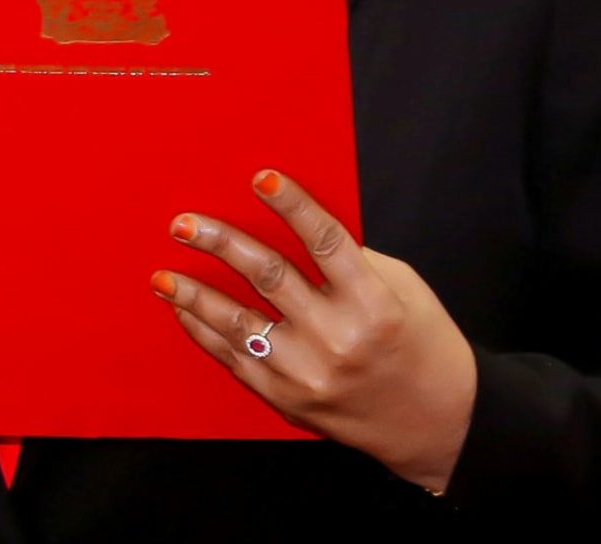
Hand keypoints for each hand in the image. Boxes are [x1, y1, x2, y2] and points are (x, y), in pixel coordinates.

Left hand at [151, 169, 477, 494]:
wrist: (436, 422)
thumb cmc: (422, 344)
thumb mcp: (402, 290)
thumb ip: (351, 262)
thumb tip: (292, 227)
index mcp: (373, 304)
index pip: (325, 242)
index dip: (293, 206)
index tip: (260, 177)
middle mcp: (337, 339)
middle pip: (270, 277)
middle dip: (222, 244)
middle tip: (184, 223)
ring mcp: (307, 374)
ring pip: (239, 322)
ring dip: (195, 294)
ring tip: (164, 274)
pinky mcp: (287, 399)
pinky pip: (235, 359)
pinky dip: (206, 332)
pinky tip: (186, 310)